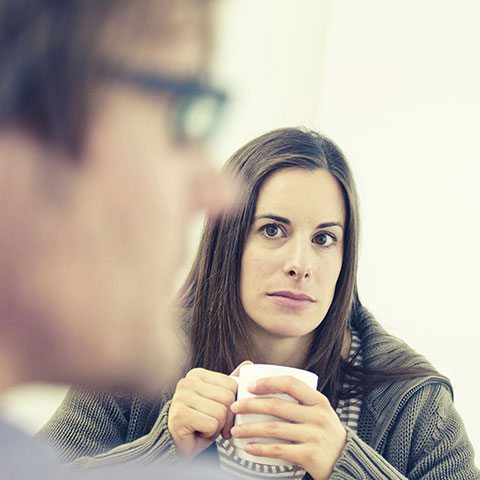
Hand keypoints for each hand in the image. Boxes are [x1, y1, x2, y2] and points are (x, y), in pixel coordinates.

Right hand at [168, 361, 251, 459]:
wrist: (181, 445)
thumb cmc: (202, 423)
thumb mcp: (218, 400)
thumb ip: (230, 383)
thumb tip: (248, 363)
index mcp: (197, 374)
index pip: (231, 384)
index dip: (233, 404)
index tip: (224, 413)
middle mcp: (187, 382)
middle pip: (228, 398)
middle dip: (226, 417)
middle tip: (215, 424)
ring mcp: (181, 397)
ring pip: (220, 412)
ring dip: (218, 426)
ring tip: (205, 427)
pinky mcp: (180, 415)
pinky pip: (211, 425)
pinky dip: (210, 434)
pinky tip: (199, 433)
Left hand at [230, 375, 346, 479]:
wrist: (347, 462)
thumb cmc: (326, 434)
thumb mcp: (320, 412)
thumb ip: (302, 401)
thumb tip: (268, 385)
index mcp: (319, 401)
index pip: (290, 383)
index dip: (268, 382)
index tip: (250, 386)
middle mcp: (318, 416)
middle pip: (277, 406)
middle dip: (250, 405)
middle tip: (234, 407)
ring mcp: (314, 436)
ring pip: (274, 428)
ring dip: (249, 429)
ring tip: (235, 430)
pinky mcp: (310, 456)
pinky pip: (279, 450)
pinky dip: (260, 448)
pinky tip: (248, 447)